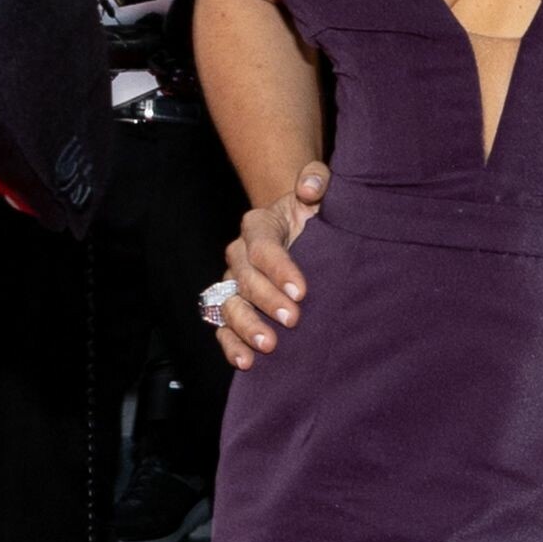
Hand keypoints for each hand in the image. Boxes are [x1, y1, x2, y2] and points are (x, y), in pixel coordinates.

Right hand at [213, 162, 329, 370]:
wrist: (306, 234)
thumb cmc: (314, 213)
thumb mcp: (321, 190)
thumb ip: (318, 179)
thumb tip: (310, 188)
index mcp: (258, 224)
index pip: (262, 246)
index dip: (279, 269)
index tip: (302, 291)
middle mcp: (239, 254)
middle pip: (245, 279)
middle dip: (267, 301)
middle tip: (293, 319)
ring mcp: (233, 283)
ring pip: (229, 306)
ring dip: (247, 327)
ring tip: (269, 346)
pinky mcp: (232, 308)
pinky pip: (222, 329)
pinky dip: (231, 346)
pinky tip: (246, 362)